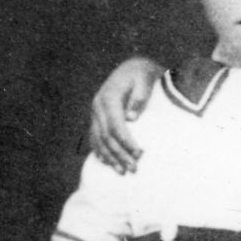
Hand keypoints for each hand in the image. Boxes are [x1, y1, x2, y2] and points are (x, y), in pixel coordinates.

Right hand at [90, 57, 163, 171]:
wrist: (134, 68)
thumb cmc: (143, 75)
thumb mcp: (145, 80)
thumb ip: (140, 97)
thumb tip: (131, 118)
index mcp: (108, 97)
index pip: (115, 126)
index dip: (126, 142)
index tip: (140, 154)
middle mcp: (98, 106)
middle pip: (106, 136)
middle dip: (120, 154)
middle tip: (134, 169)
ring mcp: (95, 112)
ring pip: (98, 140)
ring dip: (110, 157)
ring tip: (123, 172)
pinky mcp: (97, 117)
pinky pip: (95, 137)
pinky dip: (100, 151)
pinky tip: (107, 163)